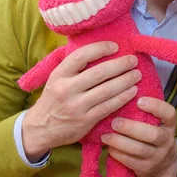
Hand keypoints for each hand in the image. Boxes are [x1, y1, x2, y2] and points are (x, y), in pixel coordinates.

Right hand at [22, 42, 140, 161]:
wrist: (40, 129)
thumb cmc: (53, 99)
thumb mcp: (56, 79)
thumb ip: (74, 67)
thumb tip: (100, 49)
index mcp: (59, 75)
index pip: (81, 56)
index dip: (100, 49)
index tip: (116, 46)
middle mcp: (66, 89)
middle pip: (99, 73)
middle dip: (120, 65)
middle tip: (133, 60)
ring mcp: (76, 106)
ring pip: (107, 90)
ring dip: (126, 80)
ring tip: (137, 74)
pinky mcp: (85, 121)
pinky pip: (108, 106)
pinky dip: (123, 97)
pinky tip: (133, 91)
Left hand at [102, 97, 176, 176]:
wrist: (164, 163)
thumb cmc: (154, 132)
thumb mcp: (157, 121)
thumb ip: (147, 110)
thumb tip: (124, 88)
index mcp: (169, 124)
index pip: (169, 113)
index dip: (156, 107)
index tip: (139, 100)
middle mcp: (166, 140)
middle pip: (153, 135)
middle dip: (132, 128)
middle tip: (115, 122)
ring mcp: (157, 156)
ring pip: (139, 150)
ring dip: (120, 142)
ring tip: (105, 136)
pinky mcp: (146, 168)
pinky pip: (131, 162)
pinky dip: (118, 154)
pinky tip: (109, 147)